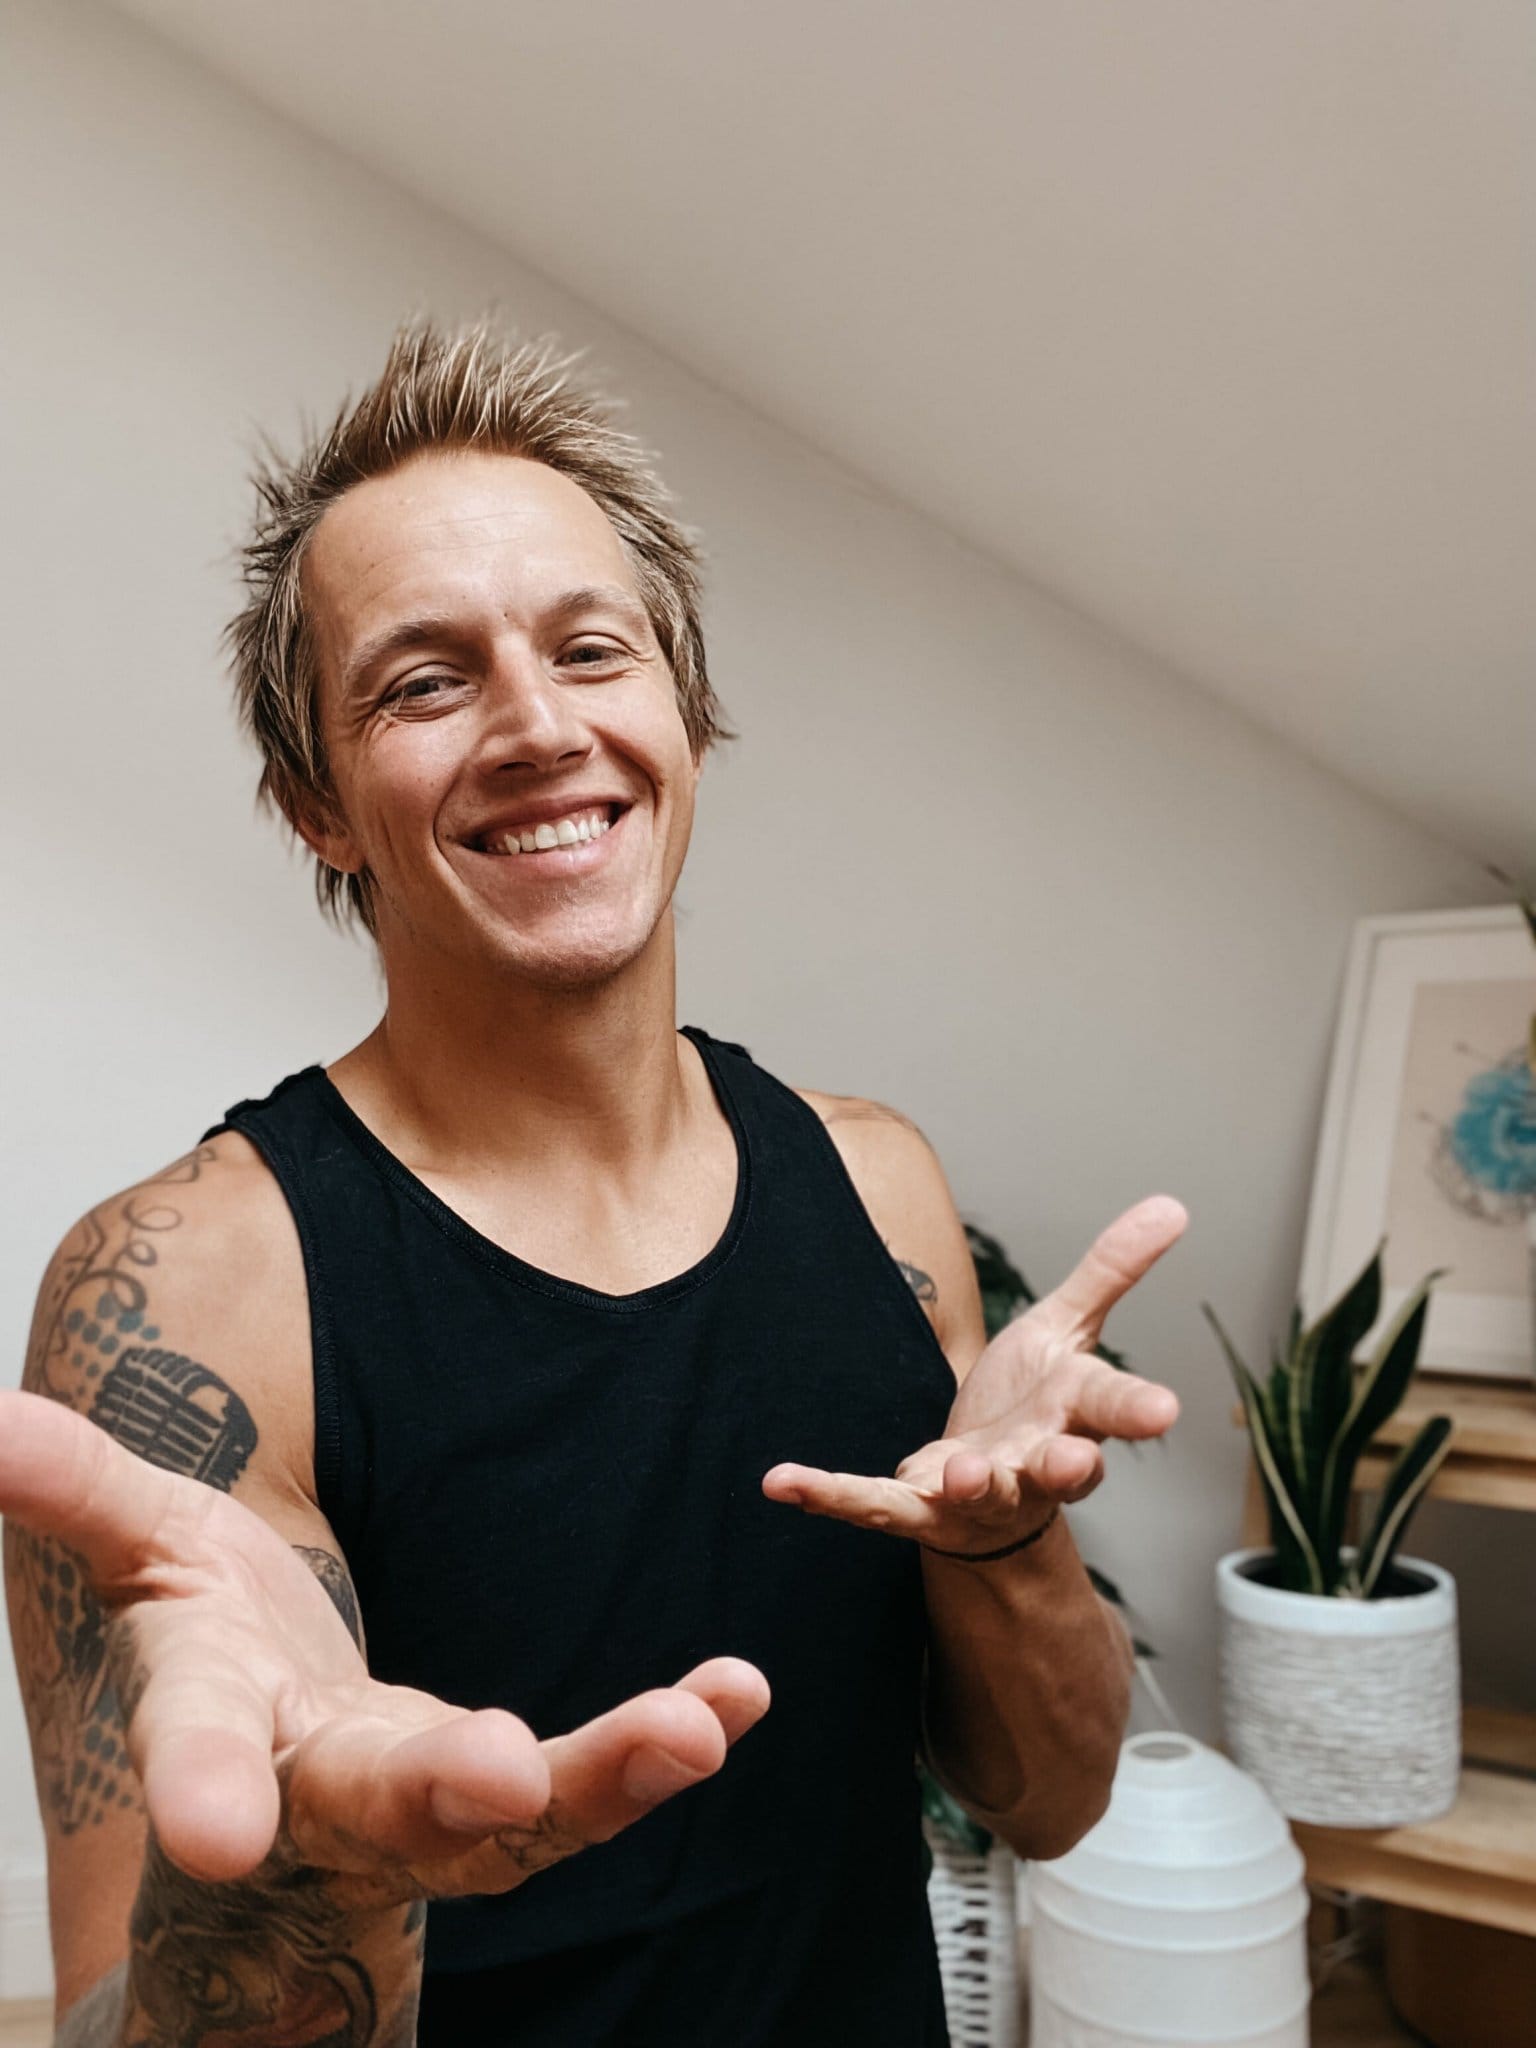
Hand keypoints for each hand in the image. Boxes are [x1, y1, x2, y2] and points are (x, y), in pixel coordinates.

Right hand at [0, 1391, 768, 1899]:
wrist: (278, 1766)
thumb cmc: (219, 1642)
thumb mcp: (149, 1551)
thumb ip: (80, 1489)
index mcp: (223, 1720)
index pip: (196, 1749)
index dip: (198, 1789)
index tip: (214, 1836)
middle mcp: (327, 1788)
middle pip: (381, 1800)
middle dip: (442, 1793)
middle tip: (508, 1775)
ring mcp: (433, 1808)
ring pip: (522, 1823)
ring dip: (607, 1777)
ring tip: (694, 1727)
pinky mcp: (522, 1799)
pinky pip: (602, 1788)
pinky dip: (673, 1743)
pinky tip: (739, 1697)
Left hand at [762, 1195, 1186, 1556]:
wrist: (987, 1493)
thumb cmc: (1035, 1407)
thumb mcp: (1068, 1332)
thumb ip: (1111, 1272)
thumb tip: (1172, 1205)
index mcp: (1072, 1415)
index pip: (1109, 1408)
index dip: (1135, 1410)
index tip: (1165, 1410)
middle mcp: (1031, 1465)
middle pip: (1056, 1469)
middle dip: (1064, 1469)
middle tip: (1074, 1464)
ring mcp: (973, 1494)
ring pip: (975, 1493)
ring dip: (966, 1483)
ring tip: (957, 1472)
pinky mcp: (913, 1506)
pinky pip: (870, 1502)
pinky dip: (827, 1494)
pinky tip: (781, 1483)